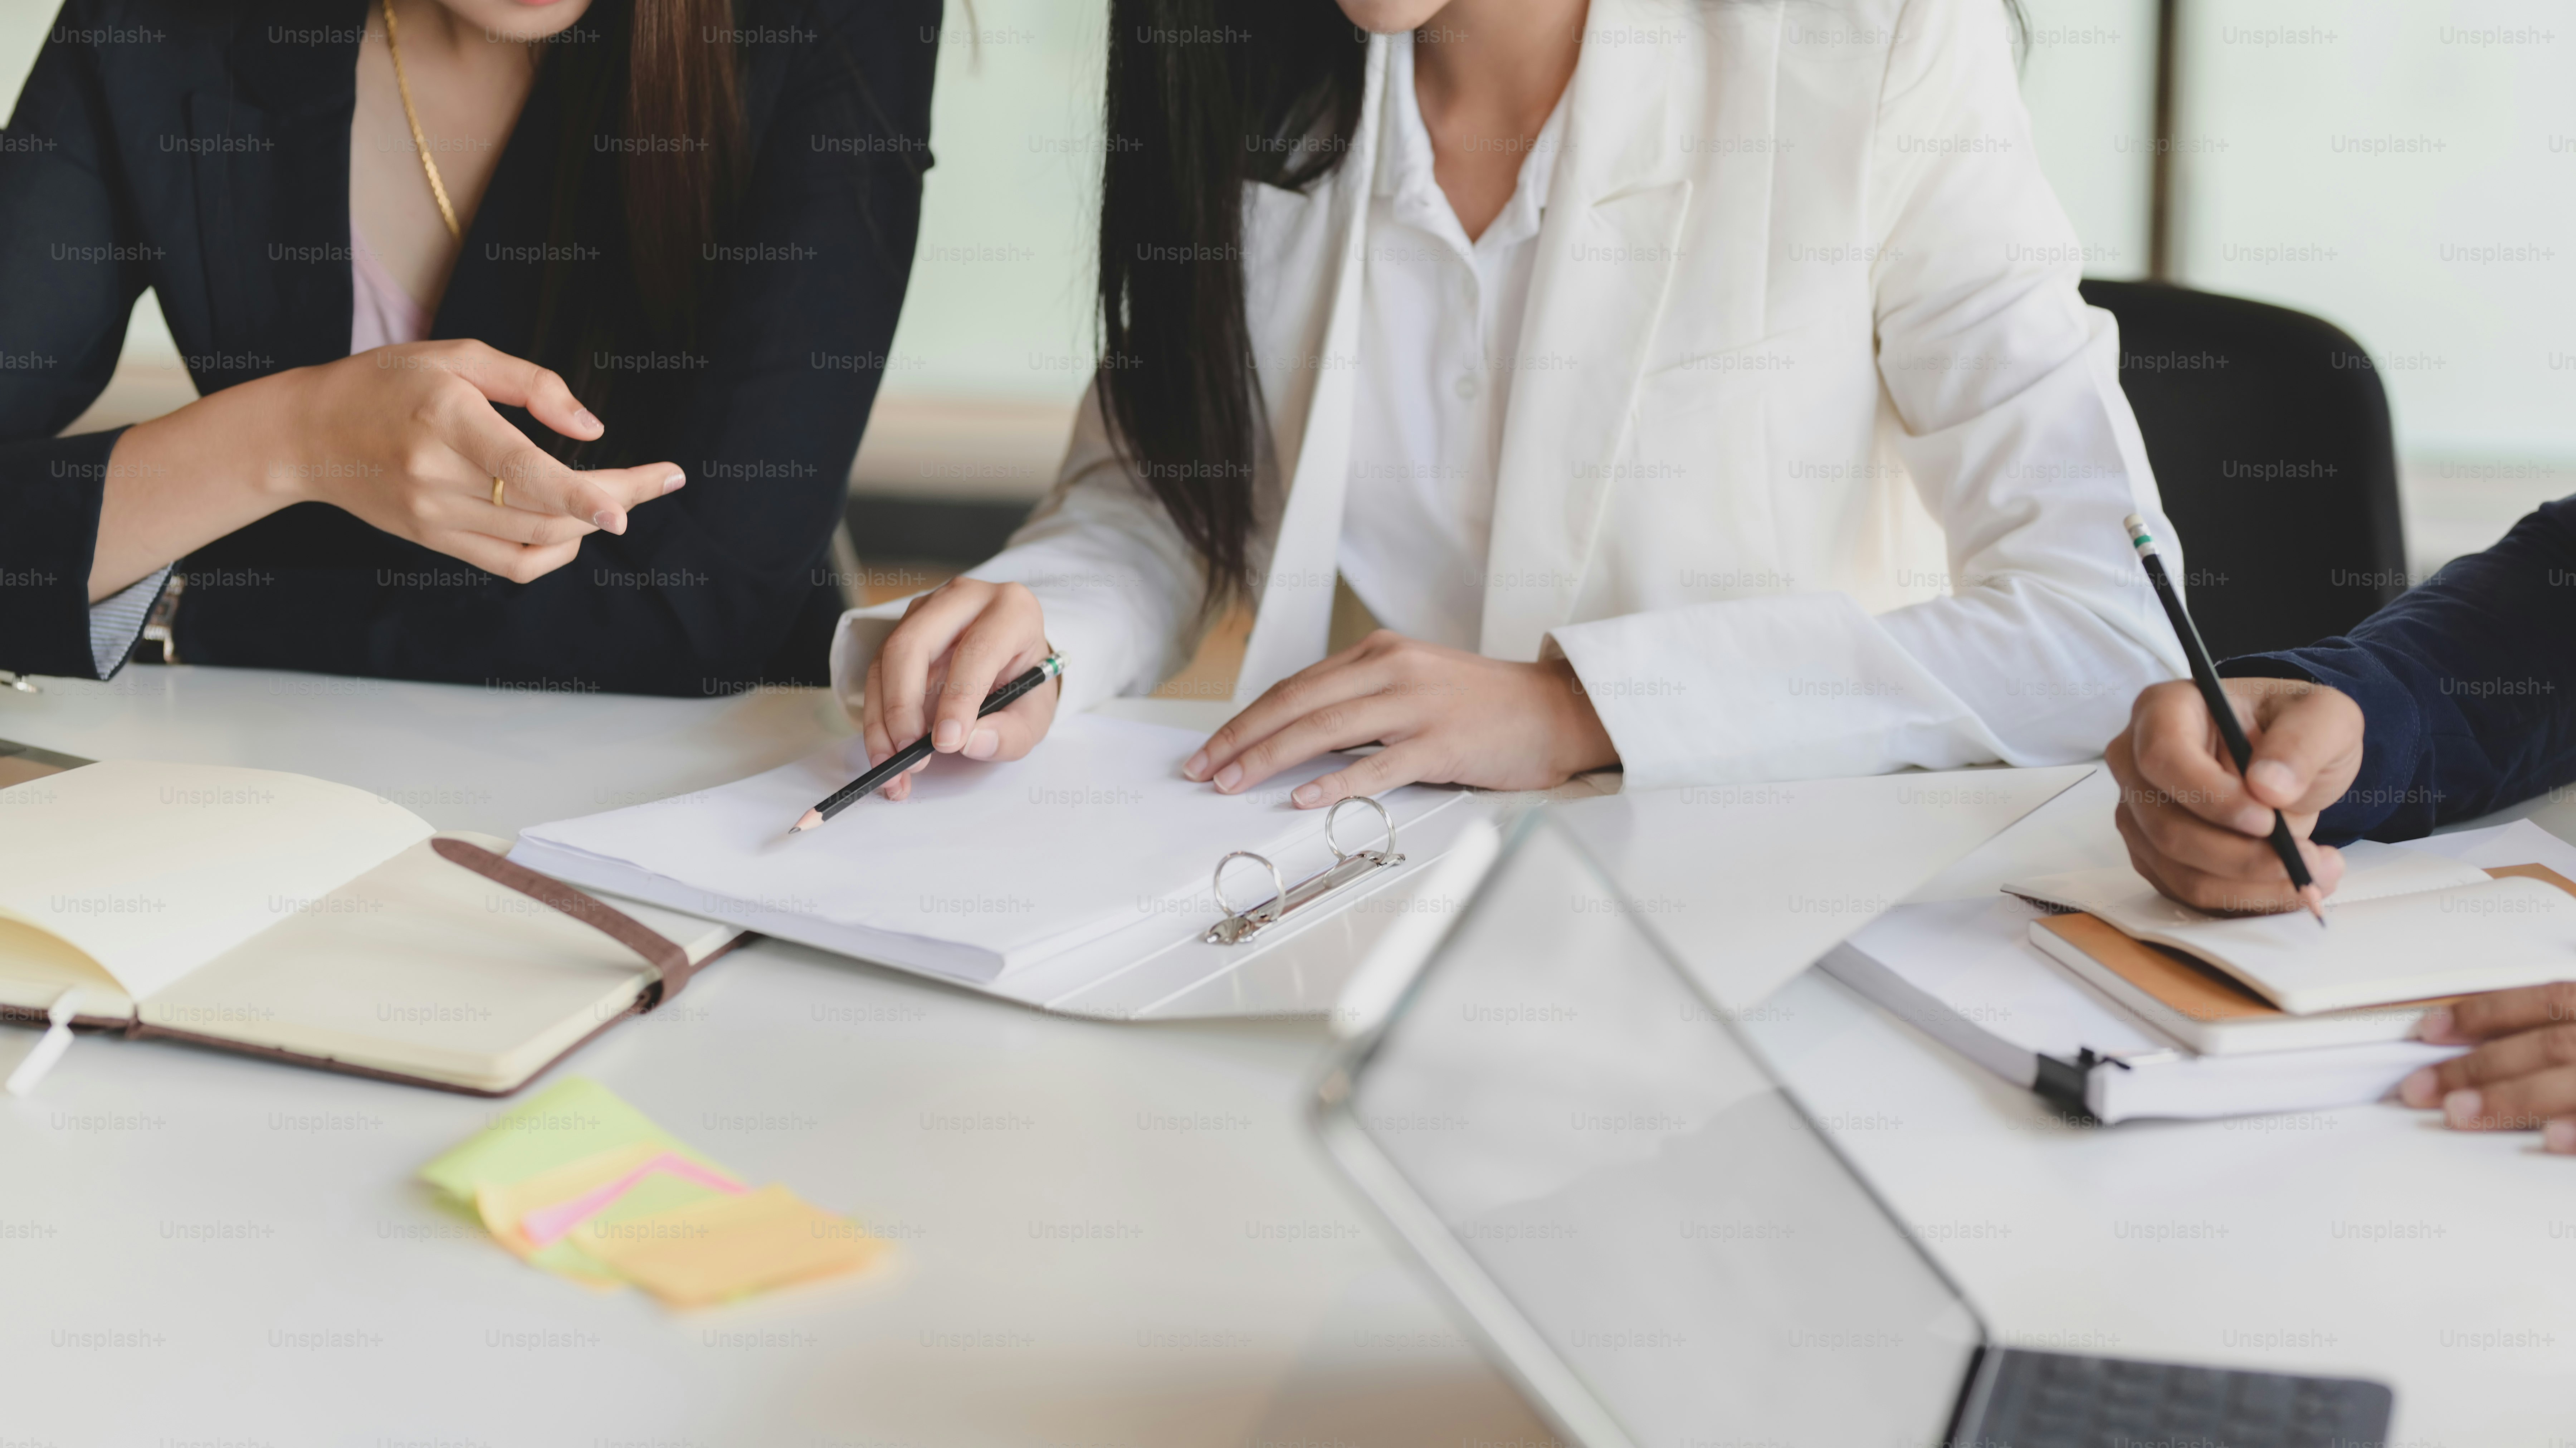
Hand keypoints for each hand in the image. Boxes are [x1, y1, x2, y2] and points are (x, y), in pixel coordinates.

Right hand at [93, 340, 684, 597]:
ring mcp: (435, 518)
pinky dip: (554, 550)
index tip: (628, 505)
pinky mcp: (435, 541)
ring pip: (537, 540)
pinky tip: (571, 525)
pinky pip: (512, 564)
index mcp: (446, 420)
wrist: (311, 435)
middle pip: (546, 508)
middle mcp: (439, 476)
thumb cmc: (388, 384)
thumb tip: (593, 429)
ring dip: (589, 523)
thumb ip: (531, 385)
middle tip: (658, 480)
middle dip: (613, 499)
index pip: (523, 469)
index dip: (581, 493)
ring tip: (616, 495)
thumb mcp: (458, 357)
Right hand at [858, 577, 1060, 802]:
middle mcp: (964, 598)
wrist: (1014, 661)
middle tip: (909, 753)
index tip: (946, 743)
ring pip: (886, 659)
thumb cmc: (1025, 683)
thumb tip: (970, 743)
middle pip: (914, 644)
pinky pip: (876, 672)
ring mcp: (927, 610)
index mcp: (1011, 610)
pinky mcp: (902, 629)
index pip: (977, 650)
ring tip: (891, 764)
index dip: (958, 698)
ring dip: (882, 718)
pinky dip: (876, 717)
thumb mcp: (1035, 714)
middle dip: (903, 706)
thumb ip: (1011, 733)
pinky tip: (885, 751)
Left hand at [1181, 631, 1617, 806]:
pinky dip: (1334, 782)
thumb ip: (1362, 700)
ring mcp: (1418, 706)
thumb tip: (1298, 738)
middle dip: (1242, 738)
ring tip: (1231, 783)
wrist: (1557, 711)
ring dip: (1269, 758)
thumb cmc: (1483, 706)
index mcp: (1381, 653)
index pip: (1296, 685)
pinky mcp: (1442, 744)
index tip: (1211, 748)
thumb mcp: (1415, 683)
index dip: (1247, 718)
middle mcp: (1393, 670)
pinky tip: (1300, 797)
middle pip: (1298, 703)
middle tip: (1202, 769)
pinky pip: (1377, 766)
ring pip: (1325, 729)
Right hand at [2104, 677, 2363, 913]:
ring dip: (2249, 884)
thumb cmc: (2292, 730)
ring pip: (2176, 867)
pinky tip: (2285, 883)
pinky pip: (2186, 891)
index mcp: (2163, 710)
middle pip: (2165, 825)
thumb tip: (2270, 786)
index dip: (2210, 796)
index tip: (2268, 820)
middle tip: (2308, 859)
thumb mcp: (2325, 718)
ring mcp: (2138, 812)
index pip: (2163, 757)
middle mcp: (2135, 761)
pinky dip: (2241, 898)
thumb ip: (2302, 742)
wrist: (2284, 762)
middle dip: (2240, 855)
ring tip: (2315, 872)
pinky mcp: (2151, 853)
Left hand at [2399, 985, 2575, 1151]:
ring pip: (2571, 1083)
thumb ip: (2550, 1035)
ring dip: (2511, 1099)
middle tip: (2421, 1088)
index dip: (2484, 1013)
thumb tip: (2471, 1053)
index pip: (2544, 1001)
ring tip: (2458, 1113)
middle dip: (2479, 1066)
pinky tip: (2547, 1140)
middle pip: (2547, 1047)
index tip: (2429, 1029)